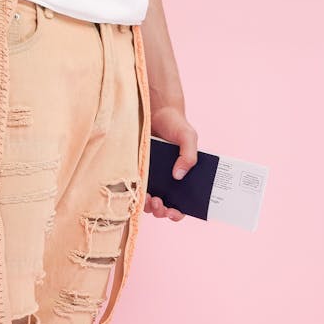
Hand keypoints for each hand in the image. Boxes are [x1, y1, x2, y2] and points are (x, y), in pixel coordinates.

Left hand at [144, 104, 197, 222]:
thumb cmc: (174, 124)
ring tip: (148, 198)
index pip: (181, 203)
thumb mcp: (188, 137)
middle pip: (162, 207)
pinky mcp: (135, 170)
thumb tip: (179, 175)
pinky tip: (137, 191)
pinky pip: (134, 188)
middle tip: (159, 203)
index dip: (177, 213)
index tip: (174, 212)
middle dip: (161, 211)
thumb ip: (189, 155)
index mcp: (181, 176)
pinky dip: (134, 194)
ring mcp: (149, 177)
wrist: (155, 110)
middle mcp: (165, 180)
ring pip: (146, 202)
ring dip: (147, 206)